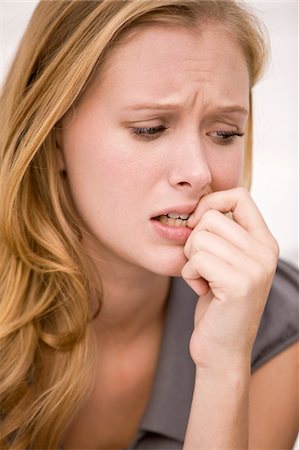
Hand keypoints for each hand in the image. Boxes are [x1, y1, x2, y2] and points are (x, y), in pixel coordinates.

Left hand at [182, 187, 278, 370]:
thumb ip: (223, 234)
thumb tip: (200, 202)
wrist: (222, 351)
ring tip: (204, 280)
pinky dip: (190, 275)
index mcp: (265, 243)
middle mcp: (266, 252)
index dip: (211, 202)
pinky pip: (197, 259)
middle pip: (212, 217)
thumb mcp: (225, 262)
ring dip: (191, 260)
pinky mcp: (239, 284)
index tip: (197, 224)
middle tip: (202, 266)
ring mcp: (256, 268)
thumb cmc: (217, 303)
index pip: (240, 196)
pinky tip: (202, 291)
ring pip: (200, 237)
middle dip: (194, 240)